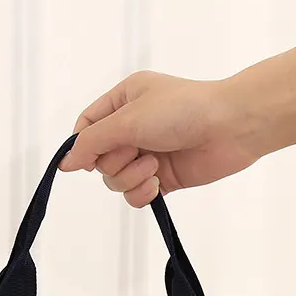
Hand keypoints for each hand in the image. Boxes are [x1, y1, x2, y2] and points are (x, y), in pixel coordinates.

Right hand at [58, 71, 261, 206]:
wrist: (230, 127)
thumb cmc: (183, 110)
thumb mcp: (129, 118)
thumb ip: (92, 142)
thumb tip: (65, 163)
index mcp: (123, 101)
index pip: (87, 127)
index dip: (83, 146)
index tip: (87, 159)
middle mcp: (133, 127)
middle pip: (99, 158)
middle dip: (115, 162)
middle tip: (138, 152)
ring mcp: (147, 153)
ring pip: (116, 179)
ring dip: (131, 177)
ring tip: (154, 167)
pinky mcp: (162, 177)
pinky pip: (135, 195)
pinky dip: (141, 193)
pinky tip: (157, 184)